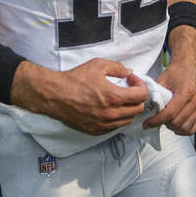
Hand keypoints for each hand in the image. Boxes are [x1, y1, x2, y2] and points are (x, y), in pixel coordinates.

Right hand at [15, 58, 148, 134]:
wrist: (54, 95)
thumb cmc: (74, 79)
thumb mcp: (98, 65)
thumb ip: (118, 68)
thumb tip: (129, 72)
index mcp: (114, 97)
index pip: (142, 96)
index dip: (140, 85)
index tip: (132, 80)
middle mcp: (111, 114)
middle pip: (138, 109)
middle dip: (137, 97)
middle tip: (128, 89)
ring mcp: (103, 124)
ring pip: (128, 120)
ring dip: (128, 109)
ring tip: (119, 99)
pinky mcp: (95, 131)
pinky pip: (115, 127)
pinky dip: (117, 118)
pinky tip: (110, 108)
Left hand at [145, 57, 195, 134]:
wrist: (189, 66)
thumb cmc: (176, 72)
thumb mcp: (162, 80)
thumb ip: (154, 95)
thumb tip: (145, 109)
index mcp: (186, 91)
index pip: (169, 113)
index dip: (156, 121)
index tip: (147, 123)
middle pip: (176, 122)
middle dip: (163, 123)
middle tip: (156, 119)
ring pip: (185, 128)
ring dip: (173, 127)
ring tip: (166, 120)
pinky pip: (193, 128)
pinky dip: (183, 130)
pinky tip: (176, 125)